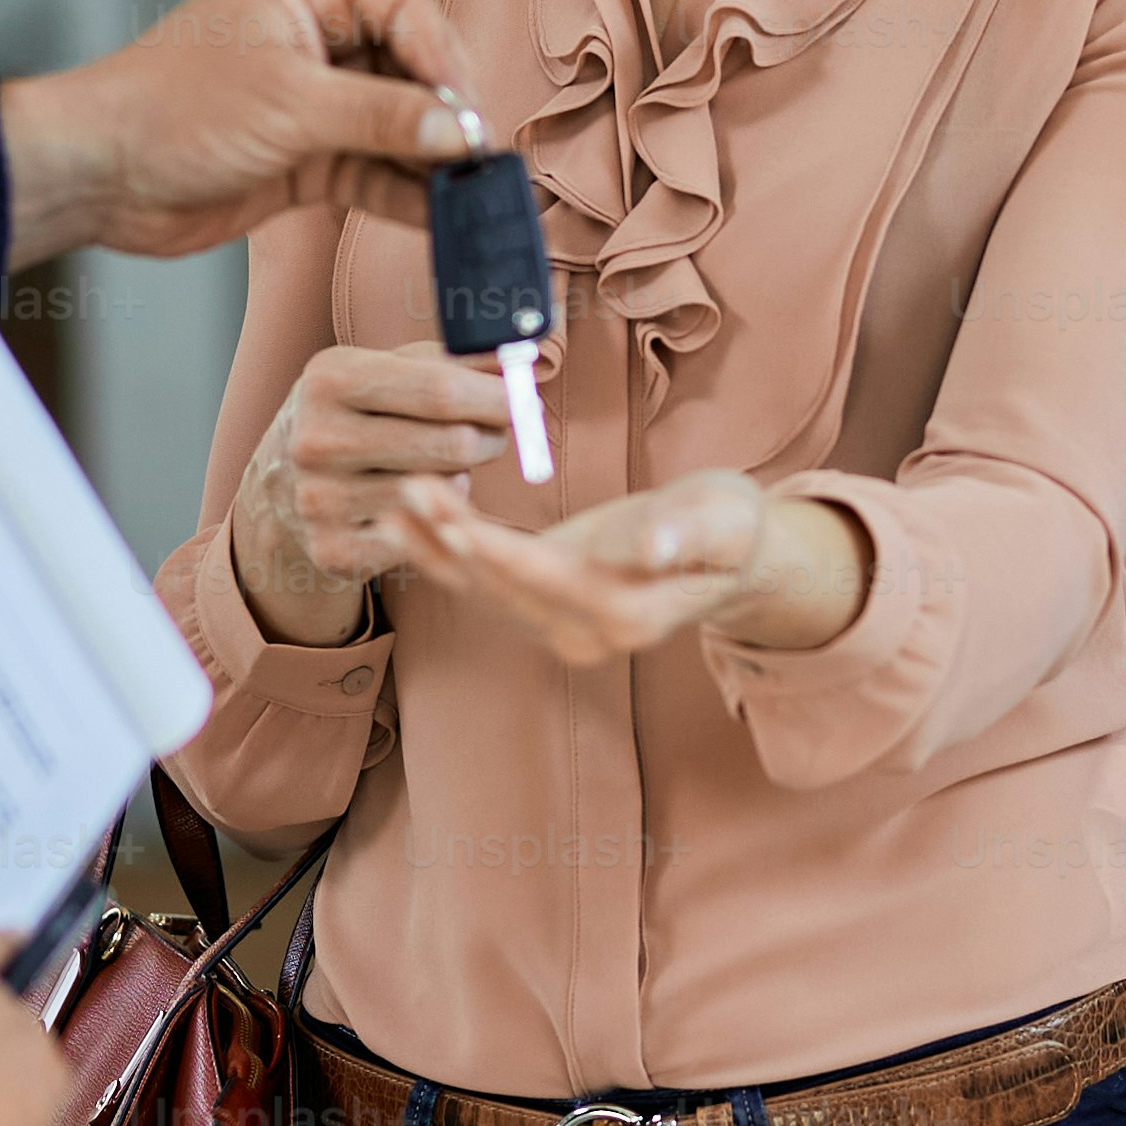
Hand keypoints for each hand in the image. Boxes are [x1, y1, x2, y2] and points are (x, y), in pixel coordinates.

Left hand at [0, 0, 491, 266]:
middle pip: (411, 64)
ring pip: (396, 123)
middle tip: (480, 155)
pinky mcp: (306, 156)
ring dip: (433, 159)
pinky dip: (404, 194)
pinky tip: (439, 220)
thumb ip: (383, 117)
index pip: (404, 2)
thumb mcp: (290, 104)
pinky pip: (373, 171)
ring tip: (475, 196)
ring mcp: (312, 99)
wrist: (97, 175)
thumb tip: (461, 131)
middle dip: (447, 111)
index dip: (442, 52)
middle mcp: (316, 36)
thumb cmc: (170, 108)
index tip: (464, 107)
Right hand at [232, 341, 518, 644]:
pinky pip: (423, 534)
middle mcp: (316, 438)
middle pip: (451, 444)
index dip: (497, 397)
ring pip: (443, 492)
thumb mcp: (384, 370)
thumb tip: (521, 357)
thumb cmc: (353, 413)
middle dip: (491, 437)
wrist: (280, 483)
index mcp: (329, 378)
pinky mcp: (332, 549)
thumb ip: (452, 361)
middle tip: (495, 434)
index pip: (441, 389)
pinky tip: (417, 502)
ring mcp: (319, 499)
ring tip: (441, 464)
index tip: (524, 400)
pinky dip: (433, 518)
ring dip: (460, 477)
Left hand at [389, 468, 868, 666]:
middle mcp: (588, 635)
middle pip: (506, 588)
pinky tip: (412, 524)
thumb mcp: (724, 518)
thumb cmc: (729, 524)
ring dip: (437, 551)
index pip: (550, 580)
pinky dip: (449, 556)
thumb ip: (687, 533)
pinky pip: (488, 587)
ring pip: (486, 591)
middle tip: (405, 490)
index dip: (498, 552)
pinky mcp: (546, 612)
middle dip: (451, 543)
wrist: (732, 553)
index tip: (449, 521)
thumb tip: (650, 551)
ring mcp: (564, 631)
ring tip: (392, 505)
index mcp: (628, 614)